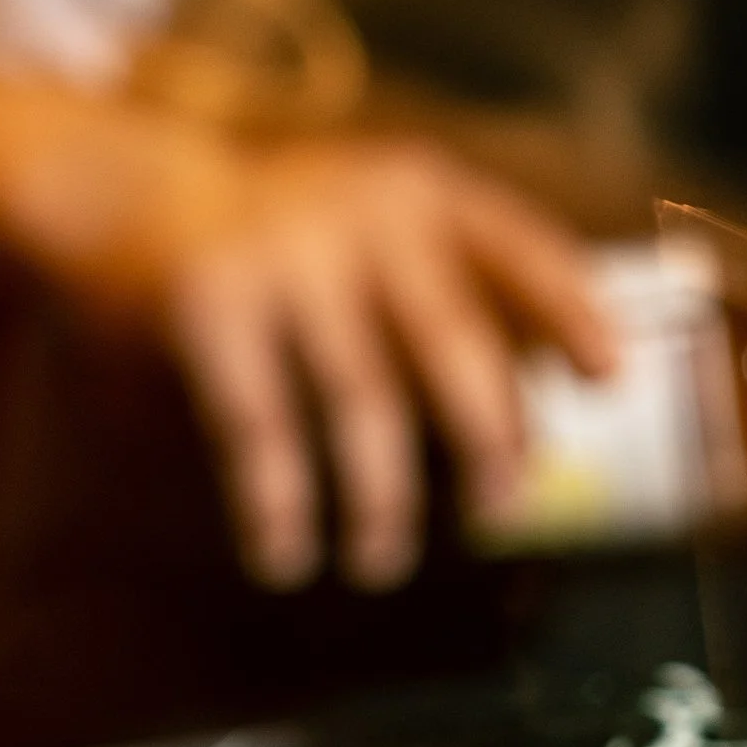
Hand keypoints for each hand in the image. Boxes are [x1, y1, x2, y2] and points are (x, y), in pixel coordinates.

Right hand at [151, 134, 617, 589]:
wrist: (133, 187)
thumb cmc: (293, 234)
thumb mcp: (383, 227)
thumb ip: (456, 295)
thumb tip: (534, 431)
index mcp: (426, 192)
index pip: (522, 248)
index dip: (571, 313)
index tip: (612, 379)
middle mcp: (368, 212)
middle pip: (453, 339)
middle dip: (488, 436)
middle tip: (499, 513)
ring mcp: (288, 253)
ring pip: (363, 397)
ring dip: (382, 494)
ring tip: (381, 559)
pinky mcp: (212, 301)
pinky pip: (261, 422)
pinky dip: (277, 499)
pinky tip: (283, 554)